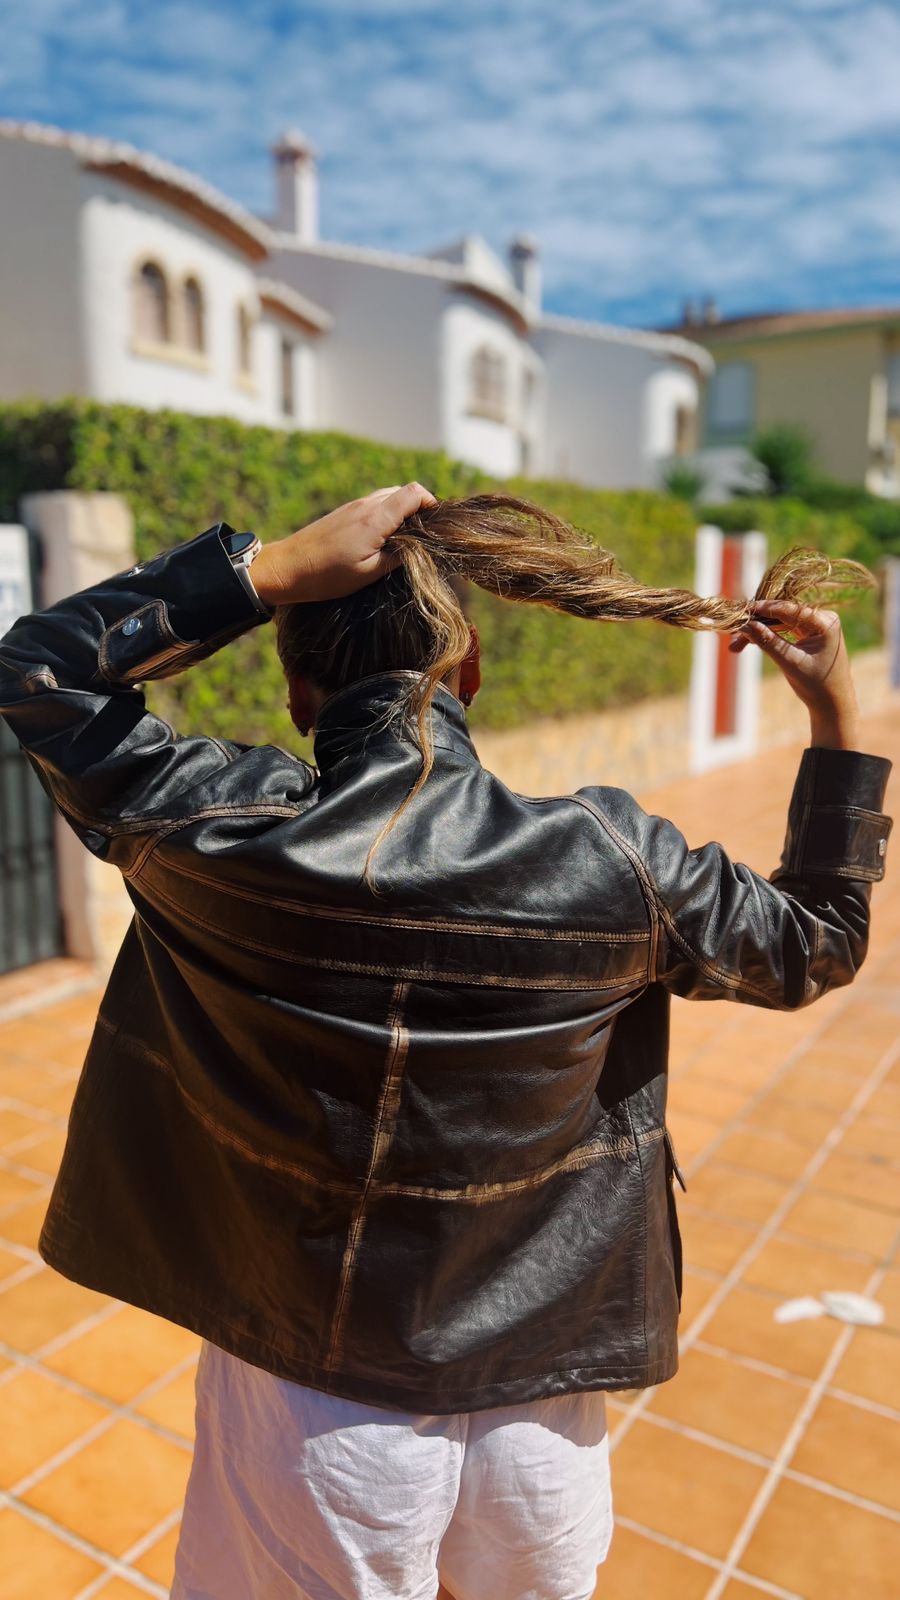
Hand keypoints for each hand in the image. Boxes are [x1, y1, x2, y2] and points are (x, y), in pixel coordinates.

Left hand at [251, 482, 436, 606]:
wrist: (287, 567)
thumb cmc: (327, 575)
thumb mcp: (369, 573)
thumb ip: (399, 557)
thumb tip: (421, 547)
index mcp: (376, 518)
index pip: (414, 492)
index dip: (431, 503)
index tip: (435, 526)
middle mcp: (366, 505)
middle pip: (404, 491)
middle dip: (419, 508)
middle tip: (423, 536)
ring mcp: (353, 506)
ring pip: (388, 496)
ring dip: (401, 511)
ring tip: (403, 539)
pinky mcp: (344, 512)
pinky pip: (374, 503)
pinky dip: (386, 514)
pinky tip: (382, 538)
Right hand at [728, 598, 859, 745]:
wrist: (832, 704)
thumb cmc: (817, 685)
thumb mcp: (789, 662)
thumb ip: (768, 641)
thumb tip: (745, 624)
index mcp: (825, 622)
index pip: (789, 609)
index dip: (763, 609)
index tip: (742, 612)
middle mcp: (821, 618)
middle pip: (782, 614)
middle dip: (757, 624)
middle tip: (733, 632)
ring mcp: (814, 625)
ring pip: (779, 622)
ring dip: (758, 632)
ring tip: (735, 645)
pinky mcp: (807, 633)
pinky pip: (783, 629)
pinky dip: (766, 636)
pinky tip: (747, 643)